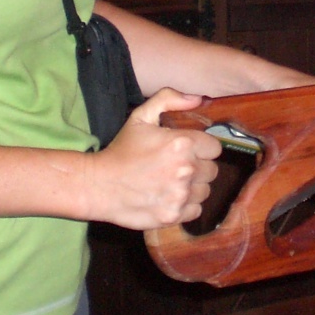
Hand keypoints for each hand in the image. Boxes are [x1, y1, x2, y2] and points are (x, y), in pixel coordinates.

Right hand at [90, 89, 220, 229]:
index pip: (214, 148)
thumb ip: (169, 99)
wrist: (99, 185)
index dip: (203, 148)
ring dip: (194, 187)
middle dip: (199, 167)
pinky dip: (186, 205)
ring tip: (173, 182)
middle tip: (178, 167)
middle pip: (212, 170)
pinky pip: (196, 210)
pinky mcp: (173, 215)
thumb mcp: (141, 116)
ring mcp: (180, 195)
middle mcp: (186, 170)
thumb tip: (198, 99)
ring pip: (205, 191)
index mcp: (182, 144)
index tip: (190, 150)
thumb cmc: (121, 150)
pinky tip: (170, 197)